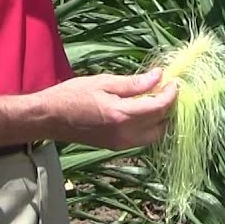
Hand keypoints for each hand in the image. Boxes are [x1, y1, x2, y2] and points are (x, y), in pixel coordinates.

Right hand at [36, 68, 178, 149]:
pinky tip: (143, 109)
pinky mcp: (115, 147)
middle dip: (169, 107)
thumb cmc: (72, 95)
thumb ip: (133, 83)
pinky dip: (149, 125)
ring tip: (156, 98)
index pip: (159, 108)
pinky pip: (142, 138)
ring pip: (154, 135)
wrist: (50, 118)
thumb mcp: (103, 82)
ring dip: (161, 118)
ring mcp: (121, 144)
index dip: (171, 94)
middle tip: (168, 88)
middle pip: (162, 124)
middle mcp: (125, 134)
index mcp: (122, 115)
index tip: (174, 81)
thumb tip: (159, 76)